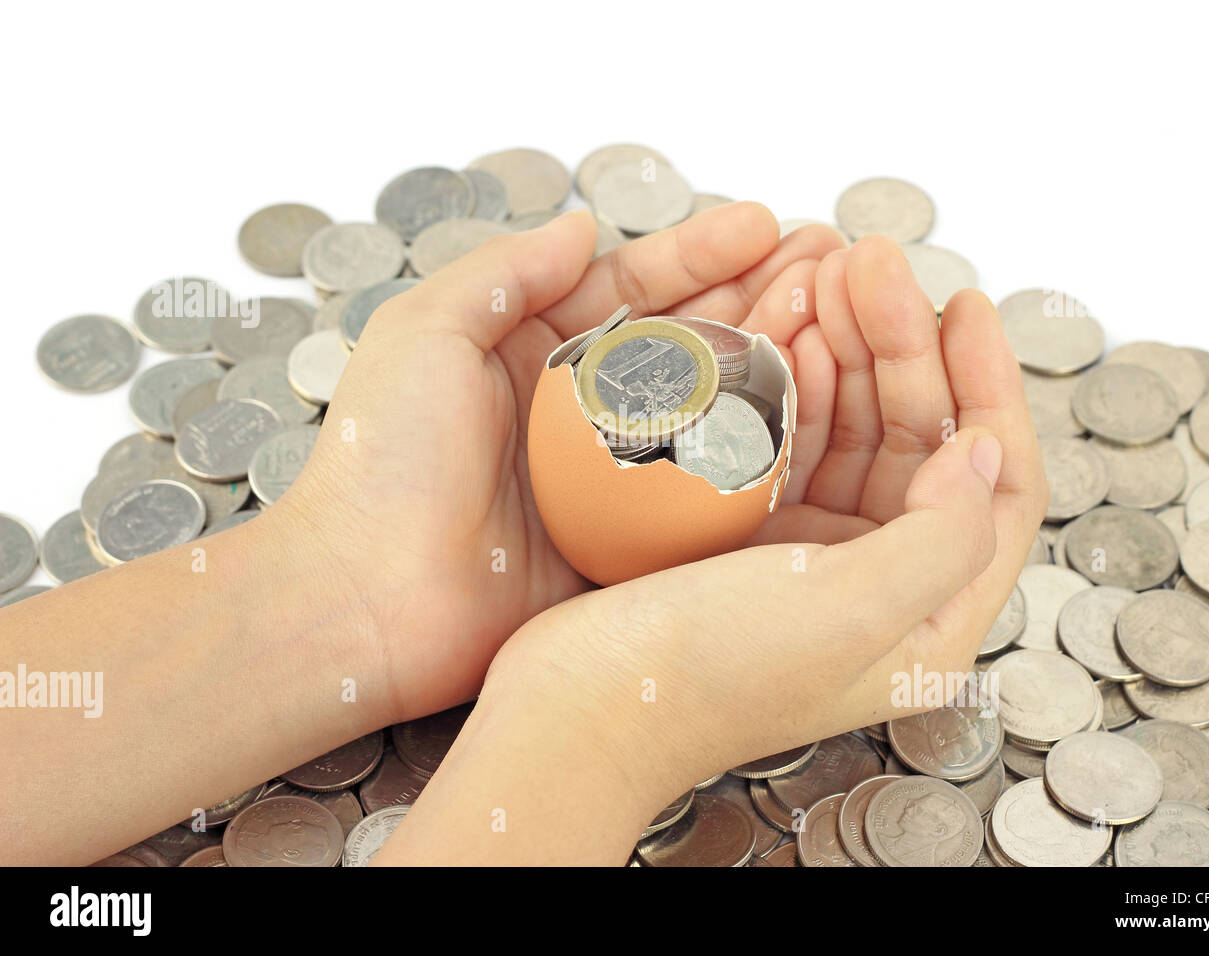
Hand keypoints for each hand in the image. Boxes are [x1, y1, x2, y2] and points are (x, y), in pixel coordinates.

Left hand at [276, 206, 846, 723]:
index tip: (763, 226)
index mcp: (529, 354)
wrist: (364, 599)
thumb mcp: (424, 334)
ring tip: (833, 336)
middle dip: (754, 303)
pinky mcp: (625, 548)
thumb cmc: (381, 460)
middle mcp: (577, 412)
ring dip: (766, 377)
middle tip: (827, 270)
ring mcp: (607, 481)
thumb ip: (503, 273)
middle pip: (682, 345)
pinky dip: (750, 468)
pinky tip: (803, 434)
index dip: (698, 255)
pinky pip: (700, 500)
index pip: (630, 289)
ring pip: (704, 418)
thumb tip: (581, 225)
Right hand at [374, 238, 1046, 863]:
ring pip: (857, 431)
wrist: (578, 706)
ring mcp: (816, 557)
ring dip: (851, 350)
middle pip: (924, 443)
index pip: (998, 488)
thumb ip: (940, 536)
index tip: (963, 305)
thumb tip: (984, 449)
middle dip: (904, 346)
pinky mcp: (753, 536)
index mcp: (929, 619)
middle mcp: (883, 586)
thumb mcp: (847, 609)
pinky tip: (788, 330)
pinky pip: (795, 441)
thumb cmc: (709, 675)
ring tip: (829, 276)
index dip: (991, 388)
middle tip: (871, 261)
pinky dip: (797, 382)